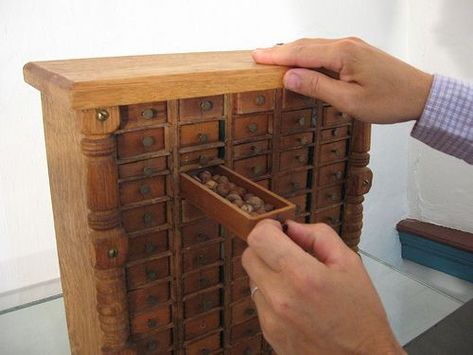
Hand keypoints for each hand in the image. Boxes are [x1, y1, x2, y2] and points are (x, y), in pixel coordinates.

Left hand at [242, 219, 404, 354]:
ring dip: (268, 272)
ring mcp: (271, 318)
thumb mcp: (349, 263)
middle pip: (249, 255)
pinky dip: (271, 294)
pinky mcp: (268, 332)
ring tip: (296, 281)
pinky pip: (259, 301)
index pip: (259, 238)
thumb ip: (318, 236)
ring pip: (252, 278)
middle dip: (265, 248)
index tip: (279, 230)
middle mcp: (280, 297)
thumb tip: (291, 227)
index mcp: (302, 275)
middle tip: (287, 253)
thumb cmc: (361, 313)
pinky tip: (295, 301)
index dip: (268, 227)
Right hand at [253, 37, 432, 123]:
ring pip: (315, 47)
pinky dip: (309, 56)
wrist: (420, 94)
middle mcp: (346, 44)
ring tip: (274, 60)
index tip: (255, 56)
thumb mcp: (349, 100)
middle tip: (258, 57)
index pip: (300, 52)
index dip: (276, 56)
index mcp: (342, 54)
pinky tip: (302, 63)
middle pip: (305, 45)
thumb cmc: (388, 100)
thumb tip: (289, 77)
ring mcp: (353, 47)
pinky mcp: (357, 53)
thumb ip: (317, 87)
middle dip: (280, 51)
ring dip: (294, 53)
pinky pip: (326, 51)